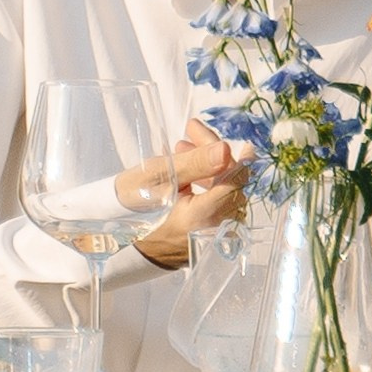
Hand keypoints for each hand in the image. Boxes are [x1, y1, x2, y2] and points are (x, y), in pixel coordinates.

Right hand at [134, 125, 244, 267]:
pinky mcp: (213, 234)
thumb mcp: (158, 177)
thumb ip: (194, 163)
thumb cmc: (135, 207)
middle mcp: (215, 229)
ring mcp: (215, 234)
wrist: (126, 241)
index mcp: (202, 217)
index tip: (244, 143)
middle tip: (191, 130)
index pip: (235, 185)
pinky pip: (220, 202)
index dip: (242, 162)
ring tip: (181, 147)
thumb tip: (225, 149)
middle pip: (230, 184)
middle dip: (213, 154)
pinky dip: (209, 183)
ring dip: (209, 166)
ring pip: (226, 191)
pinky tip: (190, 170)